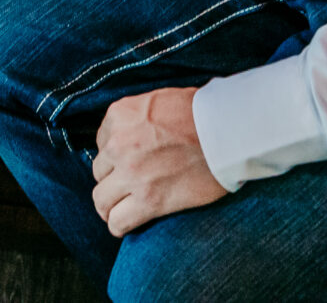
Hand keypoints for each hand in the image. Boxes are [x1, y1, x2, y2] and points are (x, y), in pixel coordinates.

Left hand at [90, 87, 224, 236]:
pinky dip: (120, 225)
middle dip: (113, 180)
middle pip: (99, 172)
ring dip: (112, 205)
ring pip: (101, 200)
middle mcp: (118, 144)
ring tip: (124, 209)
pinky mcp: (148, 200)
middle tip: (130, 186)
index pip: (101, 142)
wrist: (227, 130)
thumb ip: (137, 117)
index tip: (131, 161)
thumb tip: (133, 134)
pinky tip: (129, 224)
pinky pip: (118, 222)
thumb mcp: (157, 101)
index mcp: (119, 115)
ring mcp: (131, 173)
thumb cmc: (202, 113)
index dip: (116, 155)